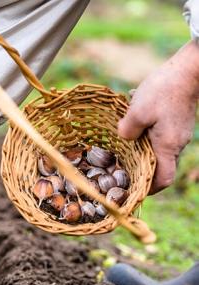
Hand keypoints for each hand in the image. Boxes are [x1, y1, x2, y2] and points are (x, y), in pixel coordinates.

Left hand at [118, 42, 198, 193]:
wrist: (188, 69)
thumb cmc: (163, 90)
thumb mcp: (137, 111)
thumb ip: (126, 130)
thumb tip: (123, 138)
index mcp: (167, 146)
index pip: (163, 179)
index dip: (149, 189)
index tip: (134, 189)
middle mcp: (177, 143)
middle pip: (159, 166)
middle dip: (141, 169)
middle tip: (121, 167)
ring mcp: (179, 132)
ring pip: (158, 149)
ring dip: (141, 148)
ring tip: (124, 142)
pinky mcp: (178, 122)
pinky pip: (161, 135)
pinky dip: (146, 134)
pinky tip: (134, 120)